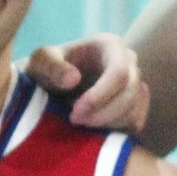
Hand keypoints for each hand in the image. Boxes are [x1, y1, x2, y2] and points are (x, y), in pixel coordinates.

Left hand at [24, 34, 149, 133]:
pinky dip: (116, 130)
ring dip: (107, 124)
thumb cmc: (46, 68)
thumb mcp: (40, 62)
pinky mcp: (135, 104)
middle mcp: (129, 61)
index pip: (119, 72)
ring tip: (80, 123)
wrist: (50, 83)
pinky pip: (136, 121)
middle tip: (74, 121)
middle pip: (129, 94)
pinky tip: (93, 129)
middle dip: (102, 114)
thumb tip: (74, 79)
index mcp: (110, 45)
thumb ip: (52, 67)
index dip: (100, 96)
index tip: (75, 112)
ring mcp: (135, 82)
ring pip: (133, 110)